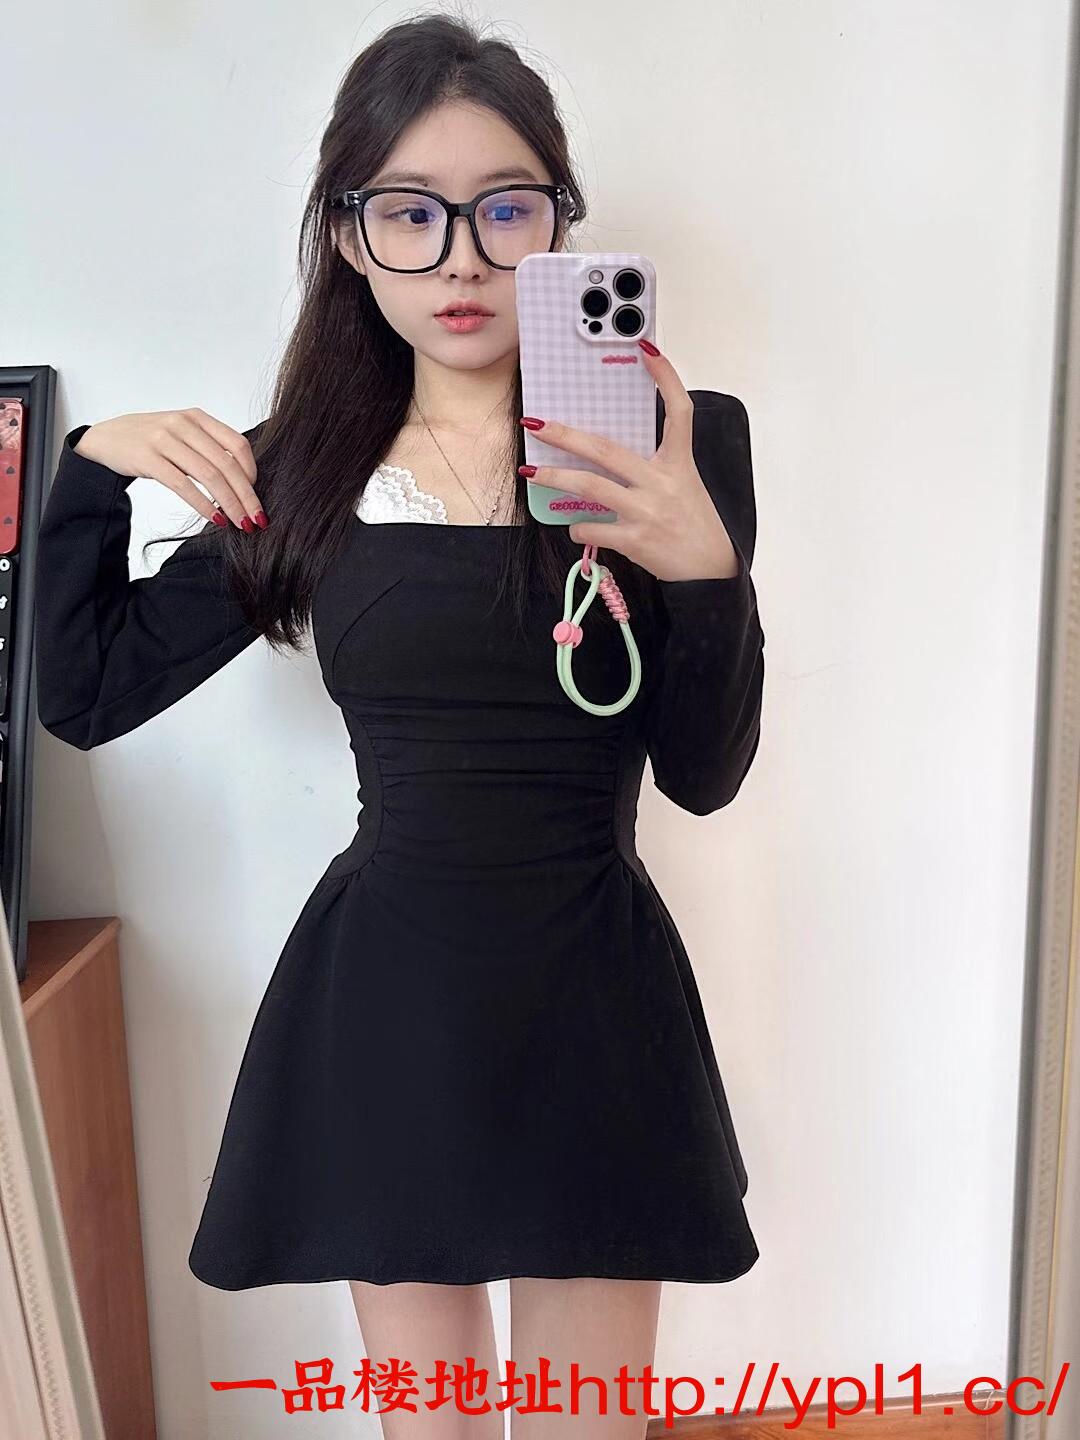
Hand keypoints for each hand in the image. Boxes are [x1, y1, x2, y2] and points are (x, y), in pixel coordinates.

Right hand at [74, 408, 265, 530]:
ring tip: (241, 523)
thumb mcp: (182, 434)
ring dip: (230, 504)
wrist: (105, 438)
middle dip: (247, 496)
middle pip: (227, 464)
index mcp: (197, 418)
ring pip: (209, 476)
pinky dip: (203, 505)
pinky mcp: (148, 458)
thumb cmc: (149, 440)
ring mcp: (165, 440)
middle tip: (258, 519)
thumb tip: (244, 480)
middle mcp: (183, 425)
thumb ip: (209, 447)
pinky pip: (183, 485)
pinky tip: (215, 519)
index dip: (252, 472)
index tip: (257, 495)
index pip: (237, 444)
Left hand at [519, 341, 739, 581]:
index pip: (679, 412)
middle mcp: (662, 483)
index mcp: (679, 464)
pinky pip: (593, 528)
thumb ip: (652, 468)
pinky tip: (574, 525)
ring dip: (555, 477)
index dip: (666, 378)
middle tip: (536, 423)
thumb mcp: (683, 486)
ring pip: (590, 487)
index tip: (646, 349)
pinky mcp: (636, 541)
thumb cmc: (693, 525)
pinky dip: (577, 526)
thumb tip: (606, 456)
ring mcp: (648, 512)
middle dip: (565, 435)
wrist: (709, 571)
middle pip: (606, 450)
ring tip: (531, 471)